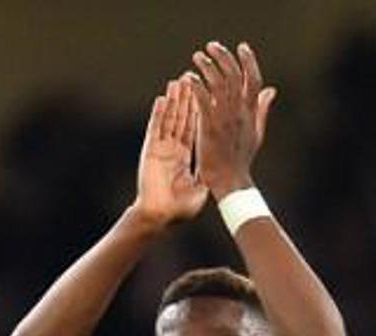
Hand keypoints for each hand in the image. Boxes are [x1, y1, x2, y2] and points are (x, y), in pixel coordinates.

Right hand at [133, 78, 207, 227]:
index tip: (205, 94)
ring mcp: (161, 149)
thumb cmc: (179, 209)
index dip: (198, 111)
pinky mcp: (151, 151)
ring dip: (173, 101)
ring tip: (178, 82)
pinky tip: (162, 99)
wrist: (160, 217)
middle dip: (186, 99)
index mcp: (185, 158)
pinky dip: (159, 114)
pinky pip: (156, 129)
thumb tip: (223, 168)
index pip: (194, 129)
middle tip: (192, 79)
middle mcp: (173, 150)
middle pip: (181, 119)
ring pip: (168, 120)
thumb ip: (209, 173)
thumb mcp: (200, 189)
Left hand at [187, 41, 276, 199]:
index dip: (249, 61)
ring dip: (207, 66)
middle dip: (224, 56)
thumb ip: (262, 109)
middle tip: (212, 46)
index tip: (242, 47)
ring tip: (197, 57)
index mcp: (250, 112)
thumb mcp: (256, 133)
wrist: (231, 181)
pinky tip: (189, 77)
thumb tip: (272, 90)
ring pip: (218, 83)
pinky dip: (196, 85)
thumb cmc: (242, 160)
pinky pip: (203, 99)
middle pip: (234, 75)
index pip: (254, 79)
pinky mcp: (209, 127)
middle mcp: (239, 112)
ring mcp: (224, 118)